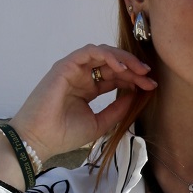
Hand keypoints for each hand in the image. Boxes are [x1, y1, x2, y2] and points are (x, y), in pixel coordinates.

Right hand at [8, 44, 156, 162]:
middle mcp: (82, 76)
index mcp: (89, 89)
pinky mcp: (66, 65)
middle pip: (112, 64)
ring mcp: (73, 69)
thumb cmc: (65, 134)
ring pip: (103, 53)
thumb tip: (135, 95)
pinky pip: (90, 52)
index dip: (134, 79)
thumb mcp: (100, 123)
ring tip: (139, 70)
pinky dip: (107, 56)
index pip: (115, 77)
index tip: (151, 87)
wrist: (40, 139)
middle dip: (133, 68)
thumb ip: (117, 109)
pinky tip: (121, 67)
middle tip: (150, 77)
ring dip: (124, 59)